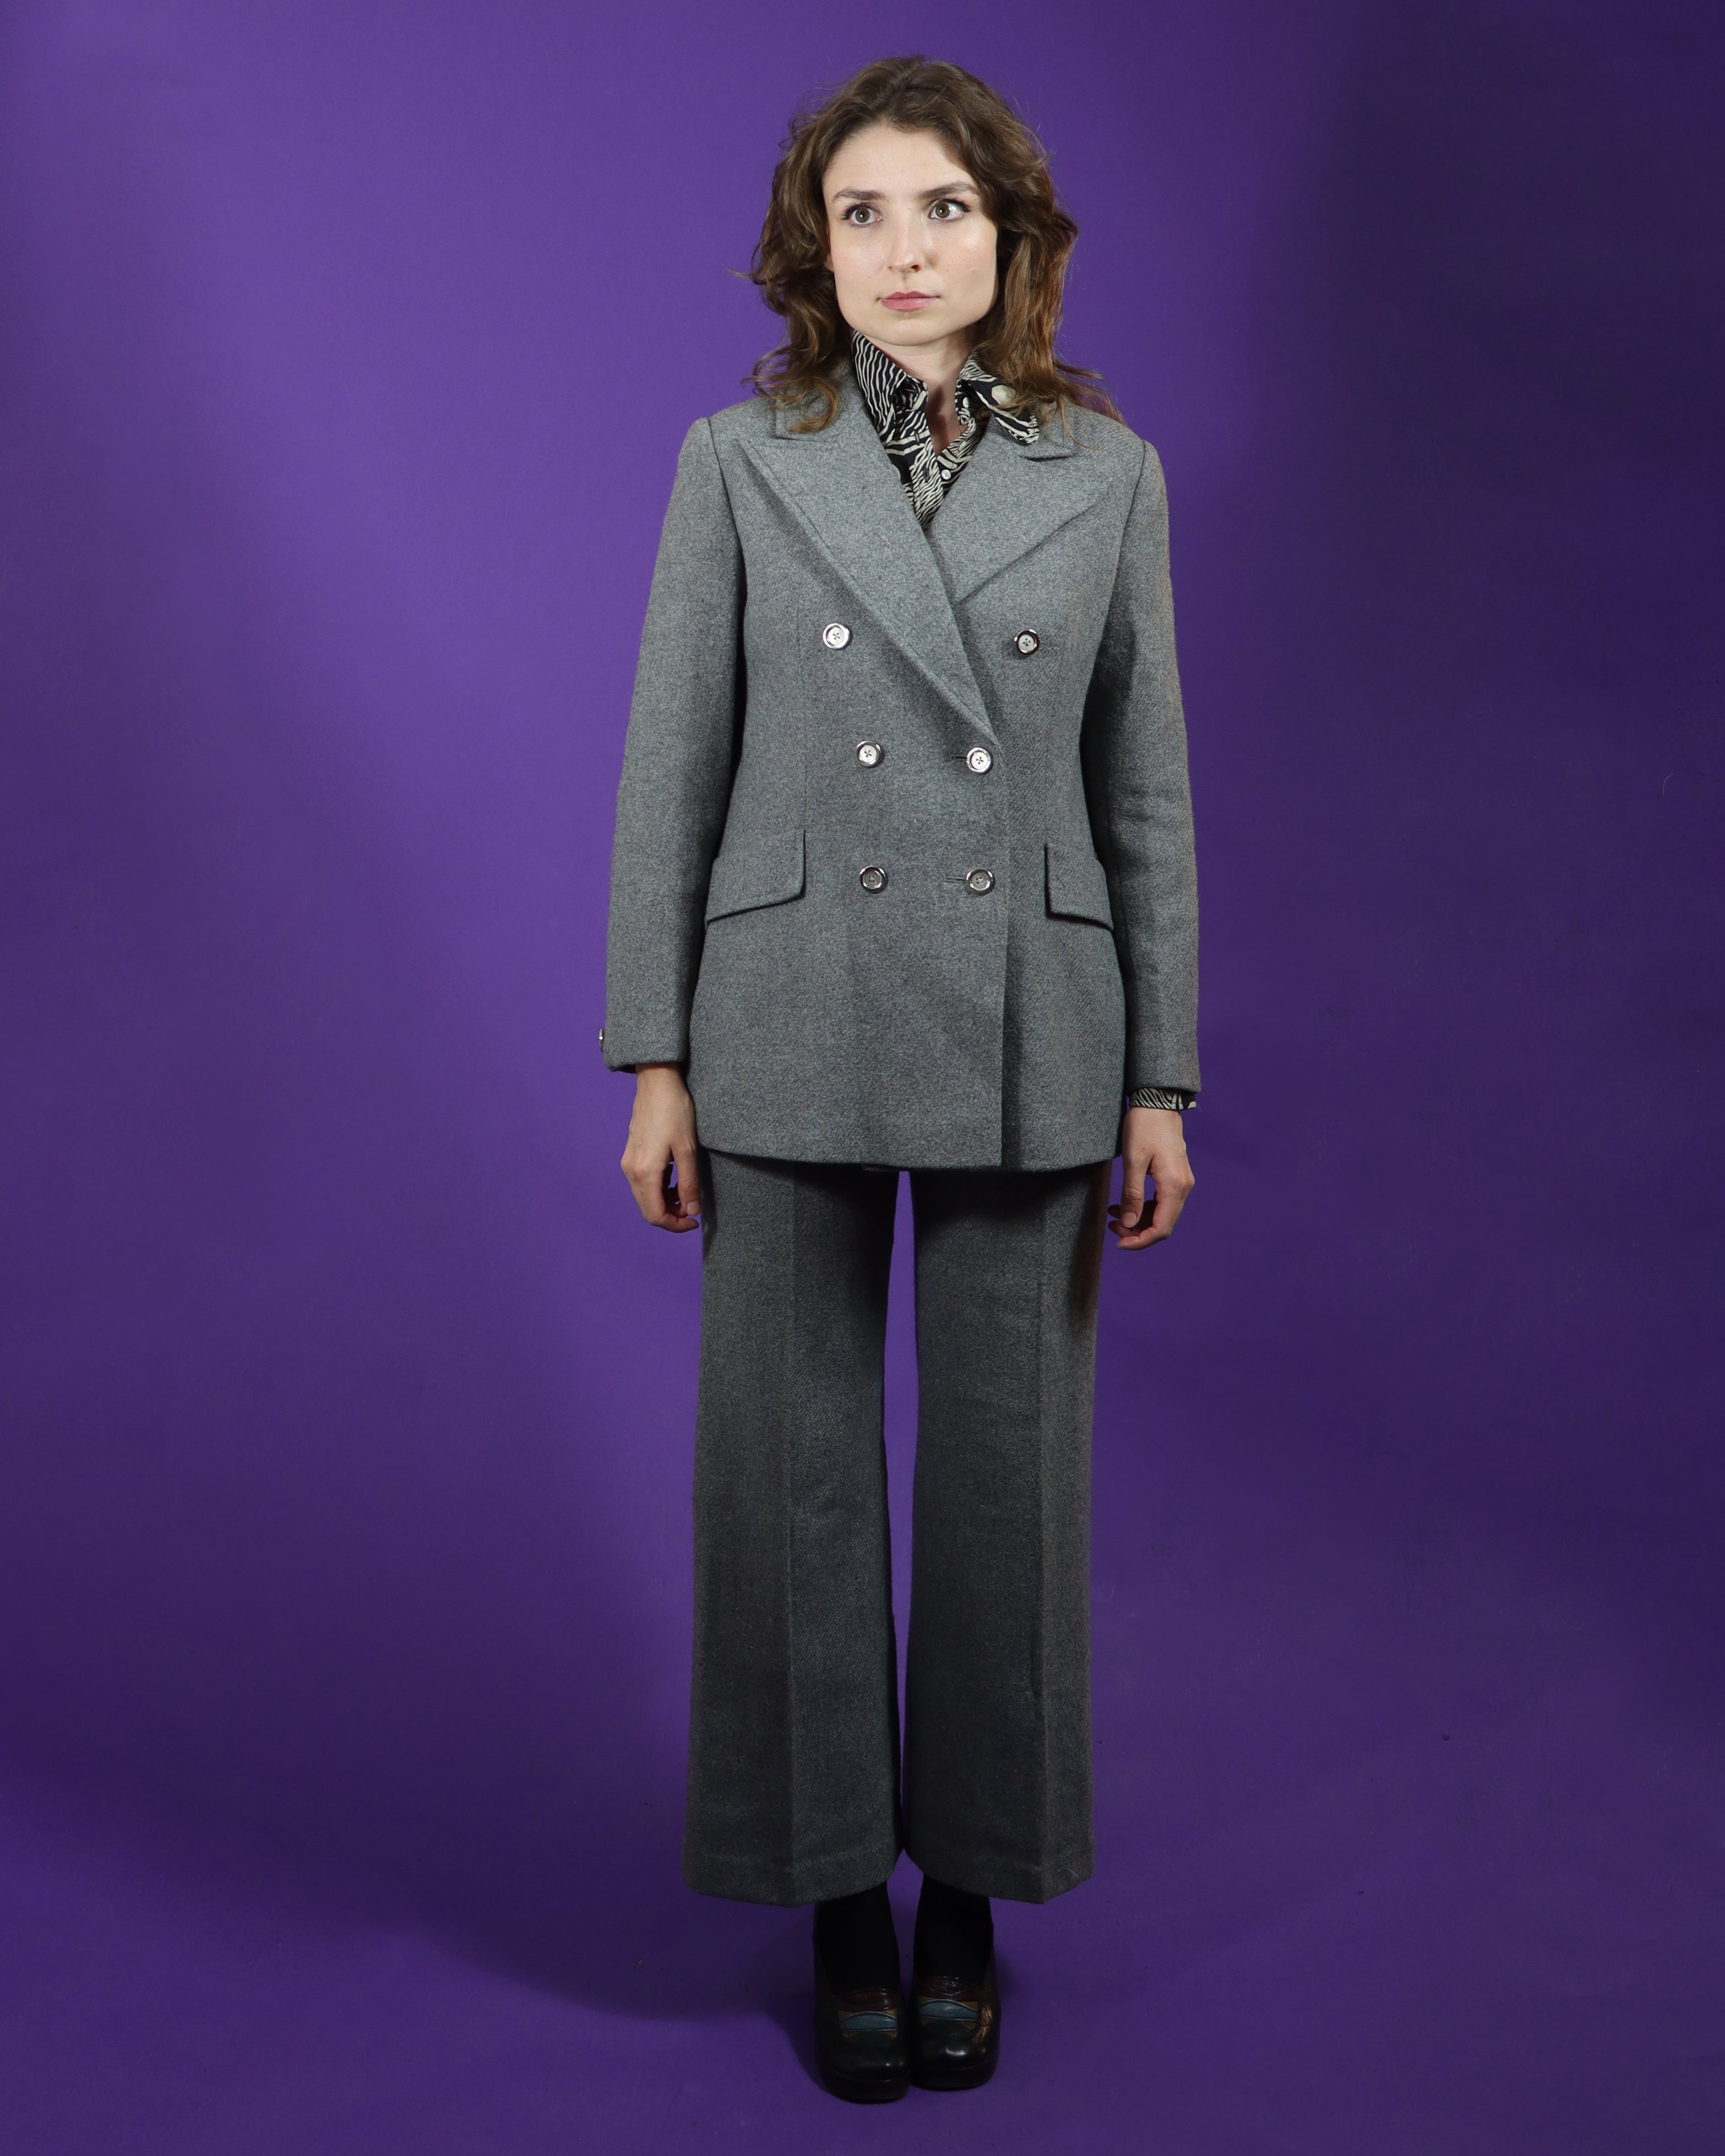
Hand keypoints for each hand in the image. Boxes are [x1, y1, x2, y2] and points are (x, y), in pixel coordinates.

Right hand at [621, 1064, 701, 1231]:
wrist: (657, 1082)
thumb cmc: (675, 1111)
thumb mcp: (688, 1149)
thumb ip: (689, 1183)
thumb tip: (691, 1210)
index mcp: (645, 1172)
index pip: (655, 1215)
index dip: (675, 1225)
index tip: (694, 1221)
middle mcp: (631, 1170)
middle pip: (647, 1209)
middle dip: (671, 1215)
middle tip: (693, 1209)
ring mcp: (629, 1162)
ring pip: (644, 1197)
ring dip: (665, 1202)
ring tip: (686, 1192)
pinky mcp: (631, 1154)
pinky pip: (642, 1183)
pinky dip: (659, 1189)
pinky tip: (675, 1178)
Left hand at [1108, 1106, 1193, 1250]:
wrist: (1157, 1101)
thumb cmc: (1144, 1126)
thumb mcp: (1133, 1160)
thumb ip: (1132, 1194)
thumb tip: (1127, 1223)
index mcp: (1174, 1185)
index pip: (1161, 1228)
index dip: (1140, 1241)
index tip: (1118, 1243)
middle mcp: (1183, 1186)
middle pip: (1163, 1224)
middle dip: (1136, 1231)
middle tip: (1110, 1226)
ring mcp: (1181, 1181)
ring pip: (1162, 1214)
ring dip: (1138, 1220)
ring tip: (1112, 1214)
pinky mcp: (1175, 1176)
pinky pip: (1162, 1201)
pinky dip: (1144, 1208)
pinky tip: (1123, 1204)